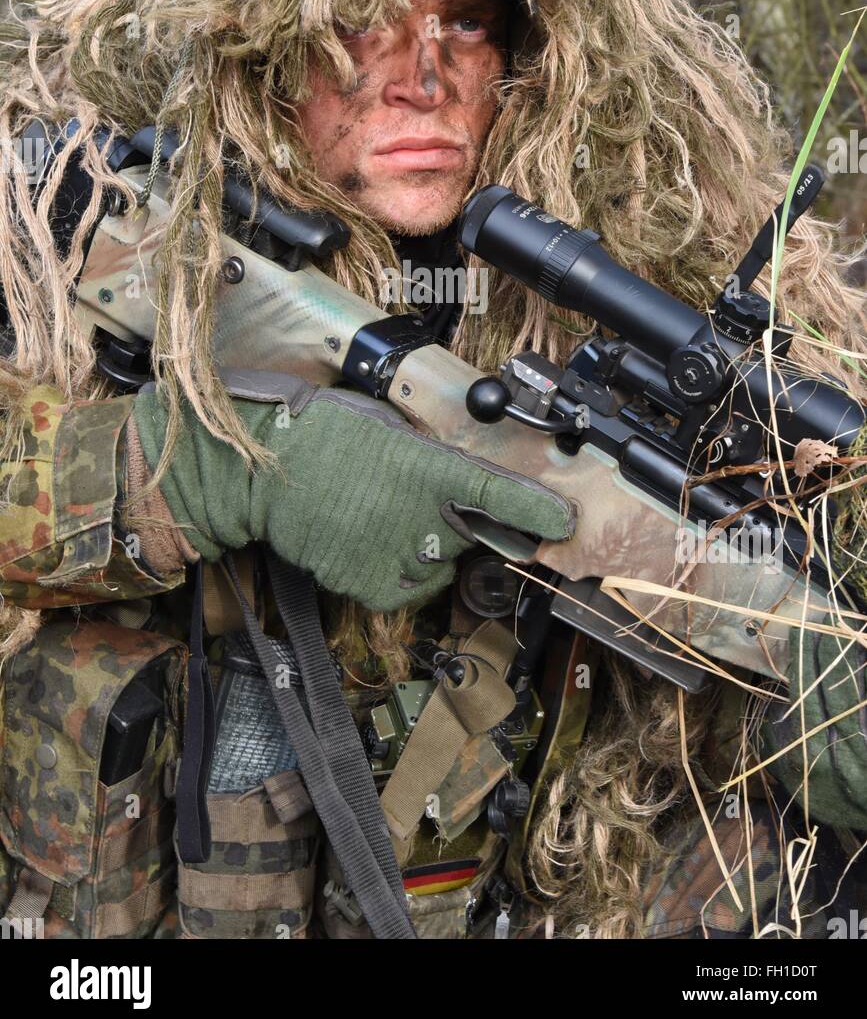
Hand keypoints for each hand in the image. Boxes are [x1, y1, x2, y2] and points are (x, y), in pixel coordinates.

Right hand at [130, 374, 574, 611]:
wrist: (262, 469)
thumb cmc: (323, 434)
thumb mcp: (391, 430)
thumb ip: (434, 459)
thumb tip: (463, 479)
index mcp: (431, 472)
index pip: (500, 496)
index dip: (538, 512)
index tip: (566, 523)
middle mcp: (421, 521)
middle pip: (469, 537)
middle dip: (458, 525)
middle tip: (415, 500)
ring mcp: (396, 559)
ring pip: (437, 567)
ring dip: (425, 550)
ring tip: (380, 517)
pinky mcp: (369, 587)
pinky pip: (403, 588)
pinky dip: (395, 571)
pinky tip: (365, 540)